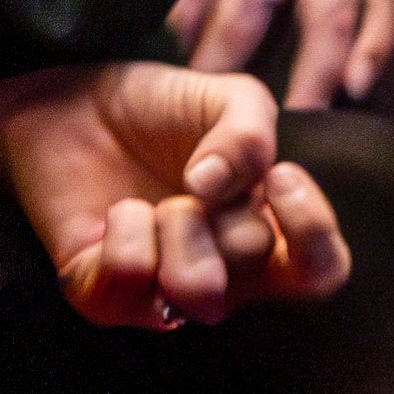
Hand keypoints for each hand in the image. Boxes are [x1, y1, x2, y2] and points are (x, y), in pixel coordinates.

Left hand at [0, 60, 352, 328]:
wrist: (70, 99)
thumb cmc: (158, 107)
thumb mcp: (226, 98)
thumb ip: (251, 133)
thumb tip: (221, 188)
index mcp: (263, 233)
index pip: (322, 272)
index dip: (313, 232)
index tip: (279, 176)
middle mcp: (220, 274)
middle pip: (254, 269)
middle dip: (222, 210)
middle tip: (188, 180)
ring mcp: (162, 293)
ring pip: (198, 295)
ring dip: (178, 228)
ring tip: (156, 202)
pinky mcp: (102, 294)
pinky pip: (128, 283)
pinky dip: (125, 232)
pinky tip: (116, 213)